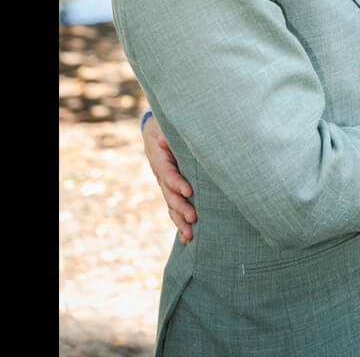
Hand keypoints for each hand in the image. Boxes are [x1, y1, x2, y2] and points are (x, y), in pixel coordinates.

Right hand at [142, 113, 196, 243]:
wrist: (158, 125)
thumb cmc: (169, 121)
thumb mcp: (171, 123)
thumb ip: (182, 131)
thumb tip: (201, 134)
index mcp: (158, 153)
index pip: (167, 171)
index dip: (177, 182)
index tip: (189, 191)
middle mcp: (160, 170)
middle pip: (168, 192)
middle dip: (180, 207)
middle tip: (193, 218)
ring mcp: (164, 180)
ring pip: (170, 203)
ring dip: (179, 220)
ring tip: (190, 235)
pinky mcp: (171, 187)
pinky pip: (173, 205)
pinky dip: (179, 221)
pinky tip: (187, 238)